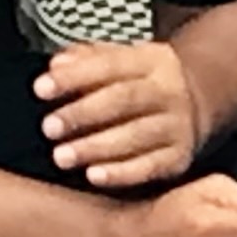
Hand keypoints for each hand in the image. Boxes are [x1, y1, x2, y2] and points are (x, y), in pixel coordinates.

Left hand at [37, 37, 205, 190]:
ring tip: (62, 156)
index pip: (109, 64)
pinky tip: (94, 175)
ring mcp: (177, 125)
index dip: (74, 77)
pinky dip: (121, 173)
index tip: (41, 89)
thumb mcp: (120, 61)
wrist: (195, 105)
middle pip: (124, 99)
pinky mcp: (179, 157)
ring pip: (137, 135)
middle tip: (49, 128)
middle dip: (83, 114)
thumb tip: (56, 65)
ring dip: (96, 147)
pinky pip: (151, 167)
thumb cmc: (141, 84)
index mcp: (151, 60)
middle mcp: (168, 91)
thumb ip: (85, 60)